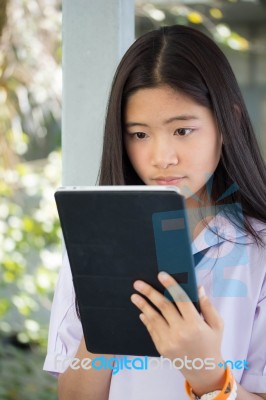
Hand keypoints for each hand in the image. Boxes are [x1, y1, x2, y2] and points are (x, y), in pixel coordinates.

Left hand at [131, 271, 225, 395]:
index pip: (181, 299)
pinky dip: (146, 319)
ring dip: (143, 305)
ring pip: (153, 318)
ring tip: (134, 296)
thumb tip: (198, 287)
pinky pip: (152, 330)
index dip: (171, 285)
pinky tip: (142, 311)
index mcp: (195, 323)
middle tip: (138, 283)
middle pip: (163, 307)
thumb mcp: (217, 324)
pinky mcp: (162, 348)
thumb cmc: (211, 343)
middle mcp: (181, 332)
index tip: (161, 275)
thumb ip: (207, 305)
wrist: (203, 371)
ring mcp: (170, 341)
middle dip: (149, 293)